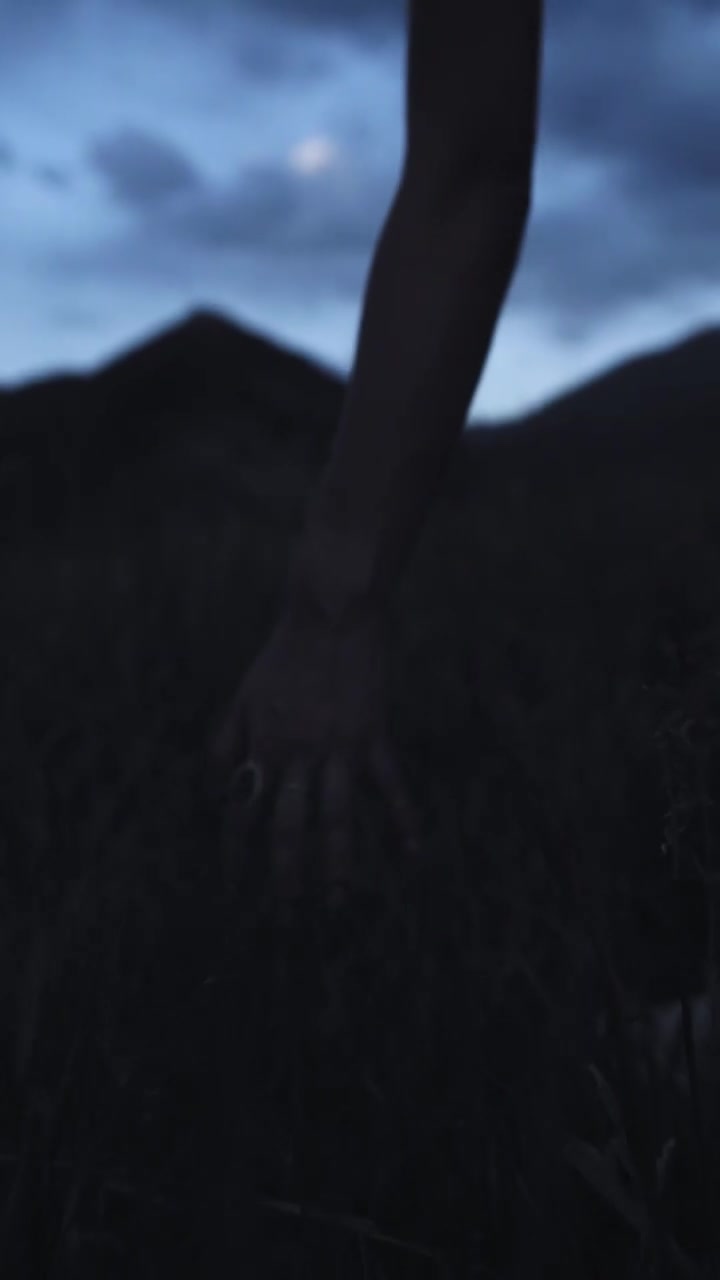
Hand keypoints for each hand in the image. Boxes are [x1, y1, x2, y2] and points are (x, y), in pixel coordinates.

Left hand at [207, 600, 421, 910]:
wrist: (330, 614)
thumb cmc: (284, 654)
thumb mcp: (243, 695)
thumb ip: (226, 741)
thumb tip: (215, 785)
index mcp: (263, 745)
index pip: (244, 808)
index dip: (237, 846)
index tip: (235, 880)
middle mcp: (297, 754)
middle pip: (288, 825)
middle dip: (285, 872)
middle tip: (286, 911)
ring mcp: (338, 748)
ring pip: (336, 817)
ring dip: (337, 863)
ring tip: (337, 901)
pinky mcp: (372, 736)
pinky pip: (389, 785)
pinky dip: (402, 819)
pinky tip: (411, 852)